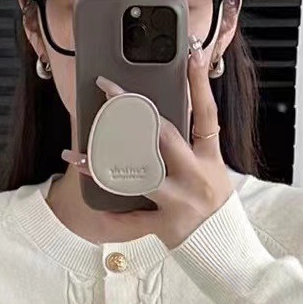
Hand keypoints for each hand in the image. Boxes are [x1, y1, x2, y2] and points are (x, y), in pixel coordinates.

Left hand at [61, 33, 234, 249]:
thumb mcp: (212, 171)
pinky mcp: (166, 226)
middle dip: (133, 111)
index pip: (207, 115)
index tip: (191, 53)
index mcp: (210, 159)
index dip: (199, 83)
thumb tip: (159, 118)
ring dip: (103, 166)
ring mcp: (180, 202)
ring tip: (78, 156)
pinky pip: (133, 222)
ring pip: (138, 176)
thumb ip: (192, 146)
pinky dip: (111, 217)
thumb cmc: (212, 203)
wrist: (224, 250)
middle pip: (164, 137)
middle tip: (109, 90)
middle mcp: (196, 177)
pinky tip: (91, 207)